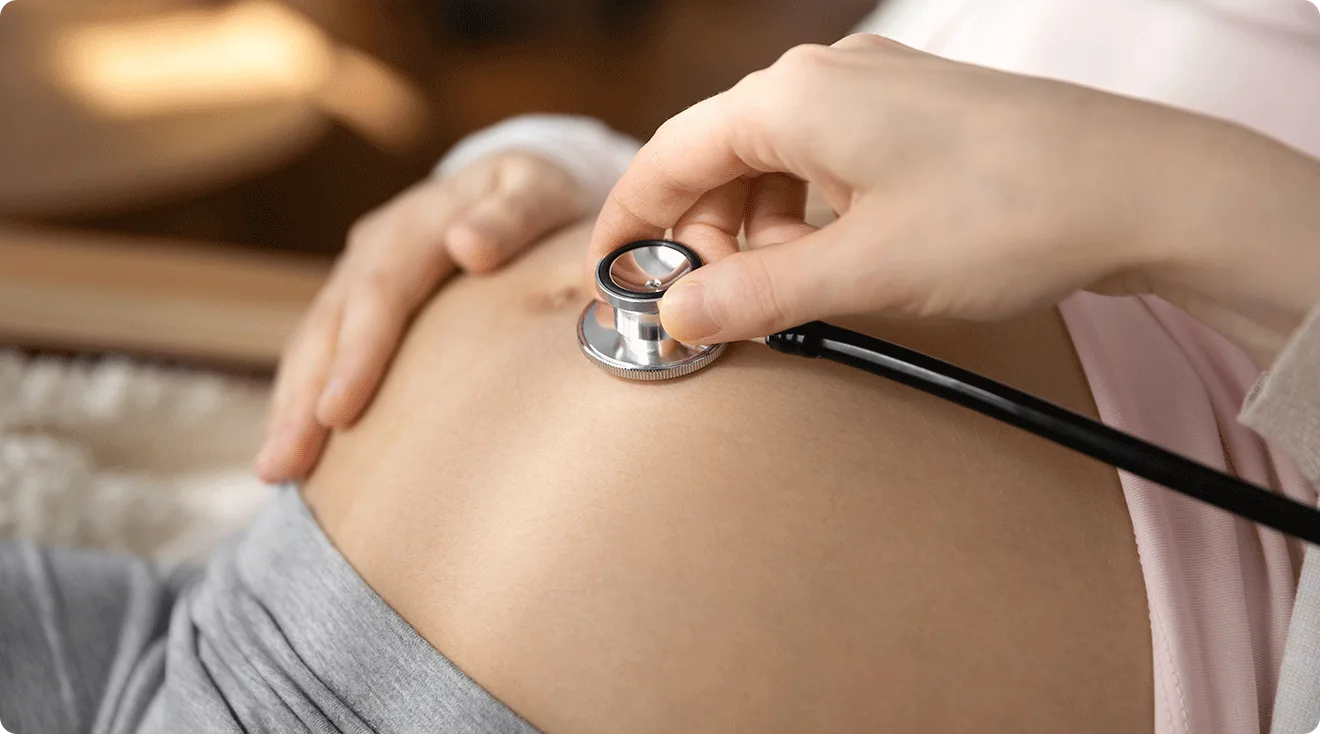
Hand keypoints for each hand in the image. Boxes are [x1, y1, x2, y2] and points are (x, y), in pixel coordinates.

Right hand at [256, 151, 586, 481]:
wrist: (517, 182)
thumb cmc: (539, 197)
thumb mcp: (539, 192)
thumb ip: (512, 217)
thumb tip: (467, 246)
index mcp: (418, 224)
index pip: (380, 294)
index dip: (356, 354)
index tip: (336, 414)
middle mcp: (374, 249)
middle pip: (329, 327)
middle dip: (302, 399)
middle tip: (279, 466)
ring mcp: (358, 275)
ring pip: (312, 344)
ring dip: (289, 407)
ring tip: (273, 472)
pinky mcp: (358, 304)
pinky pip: (320, 352)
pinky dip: (302, 398)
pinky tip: (297, 452)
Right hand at [588, 34, 1319, 363]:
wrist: (1142, 187)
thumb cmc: (1009, 213)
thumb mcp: (864, 269)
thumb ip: (755, 294)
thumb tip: (678, 315)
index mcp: (793, 98)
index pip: (669, 156)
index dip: (628, 224)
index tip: (608, 278)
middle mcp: (824, 77)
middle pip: (716, 159)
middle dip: (701, 239)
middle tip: (714, 312)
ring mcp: (872, 92)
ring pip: (770, 164)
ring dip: (758, 234)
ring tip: (787, 295)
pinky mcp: (909, 117)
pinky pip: (822, 164)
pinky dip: (806, 217)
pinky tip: (833, 261)